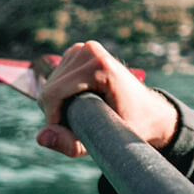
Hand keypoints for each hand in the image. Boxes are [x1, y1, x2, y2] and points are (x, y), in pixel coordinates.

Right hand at [35, 41, 177, 156]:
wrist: (151, 112)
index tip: (72, 135)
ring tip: (86, 115)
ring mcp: (83, 49)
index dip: (53, 120)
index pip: (52, 94)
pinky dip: (62, 96)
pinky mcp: (78, 52)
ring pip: (49, 85)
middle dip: (57, 113)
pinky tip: (82, 102)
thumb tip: (41, 137)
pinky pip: (55, 80)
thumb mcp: (106, 141)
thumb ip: (72, 144)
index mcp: (99, 66)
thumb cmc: (135, 127)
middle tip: (83, 125)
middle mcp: (89, 51)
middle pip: (49, 89)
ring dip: (59, 106)